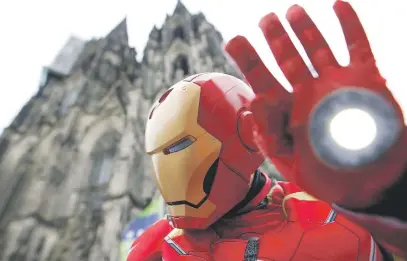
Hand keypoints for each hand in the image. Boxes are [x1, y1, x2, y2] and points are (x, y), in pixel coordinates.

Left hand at [225, 1, 406, 207]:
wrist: (367, 183)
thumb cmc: (325, 176)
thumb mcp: (289, 161)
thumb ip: (269, 132)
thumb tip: (254, 100)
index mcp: (286, 110)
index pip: (263, 79)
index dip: (249, 60)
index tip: (234, 41)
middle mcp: (308, 92)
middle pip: (287, 58)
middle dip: (275, 38)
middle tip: (265, 20)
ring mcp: (335, 84)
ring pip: (318, 48)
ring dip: (306, 28)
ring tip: (292, 10)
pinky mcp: (365, 80)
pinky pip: (358, 46)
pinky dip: (349, 25)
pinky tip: (338, 5)